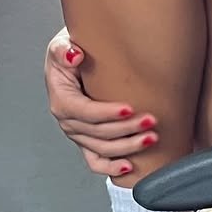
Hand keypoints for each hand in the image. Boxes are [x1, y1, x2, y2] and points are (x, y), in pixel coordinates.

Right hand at [44, 27, 159, 176]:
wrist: (73, 58)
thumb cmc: (69, 52)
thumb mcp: (61, 43)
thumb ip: (63, 50)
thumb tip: (74, 55)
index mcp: (62, 99)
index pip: (85, 112)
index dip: (106, 113)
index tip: (129, 108)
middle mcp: (69, 121)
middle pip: (98, 133)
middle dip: (126, 129)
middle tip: (150, 120)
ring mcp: (78, 133)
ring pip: (102, 149)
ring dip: (127, 147)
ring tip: (150, 138)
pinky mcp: (88, 140)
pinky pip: (96, 161)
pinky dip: (111, 167)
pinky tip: (129, 166)